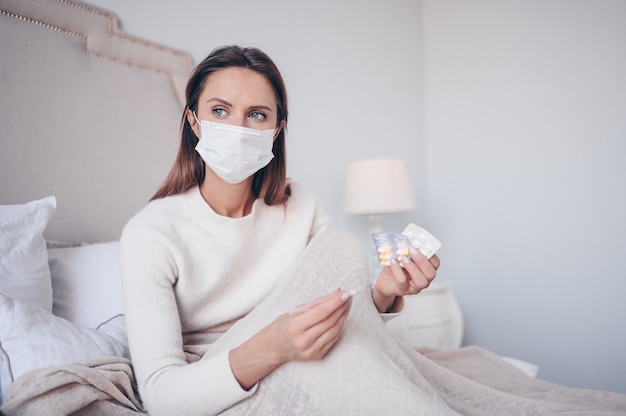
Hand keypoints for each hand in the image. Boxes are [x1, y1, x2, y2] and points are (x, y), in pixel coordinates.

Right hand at [229, 289, 351, 388]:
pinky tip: (341, 317)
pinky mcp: (317, 356)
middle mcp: (303, 341)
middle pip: (329, 321)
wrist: (275, 347)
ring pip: (334, 330)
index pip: (321, 312)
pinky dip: (339, 326)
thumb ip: (318, 302)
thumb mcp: (296, 310)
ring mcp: (311, 350)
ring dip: (343, 316)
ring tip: (347, 305)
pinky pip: (333, 339)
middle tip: (349, 296)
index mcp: (294, 327)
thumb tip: (337, 292)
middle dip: (341, 307)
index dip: (335, 302)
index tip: (345, 294)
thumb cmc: (285, 325)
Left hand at [372, 249, 440, 312]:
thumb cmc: (395, 268)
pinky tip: (393, 262)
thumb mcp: (401, 255)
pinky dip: (398, 270)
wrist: (385, 281)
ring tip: (403, 258)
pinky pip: (403, 282)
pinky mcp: (402, 290)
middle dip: (422, 260)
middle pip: (431, 273)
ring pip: (421, 282)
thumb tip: (405, 239)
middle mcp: (423, 279)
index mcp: (425, 269)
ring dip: (412, 268)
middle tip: (411, 250)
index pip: (435, 263)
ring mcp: (413, 287)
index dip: (431, 254)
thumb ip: (405, 248)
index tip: (421, 244)